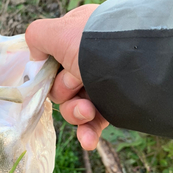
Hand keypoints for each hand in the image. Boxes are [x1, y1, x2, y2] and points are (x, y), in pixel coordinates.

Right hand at [25, 5, 108, 149]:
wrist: (137, 61)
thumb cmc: (95, 42)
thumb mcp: (59, 31)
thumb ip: (37, 37)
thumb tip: (35, 56)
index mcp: (76, 40)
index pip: (51, 61)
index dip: (47, 73)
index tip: (47, 75)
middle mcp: (88, 61)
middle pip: (59, 88)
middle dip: (64, 91)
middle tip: (77, 83)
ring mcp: (101, 84)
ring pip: (74, 108)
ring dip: (76, 113)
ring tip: (88, 110)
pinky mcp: (113, 105)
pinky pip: (94, 124)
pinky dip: (88, 133)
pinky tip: (88, 142)